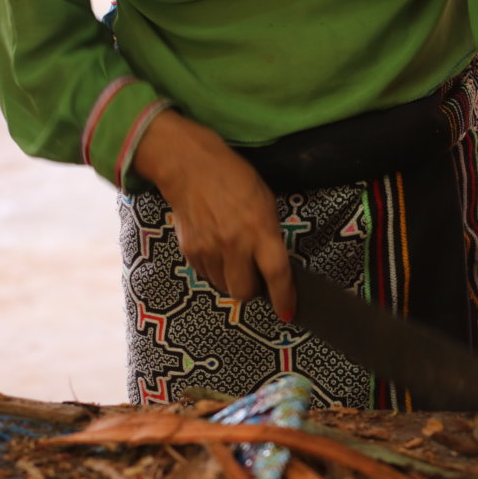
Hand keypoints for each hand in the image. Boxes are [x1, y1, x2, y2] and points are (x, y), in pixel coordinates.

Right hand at [133, 110, 295, 320]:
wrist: (189, 166)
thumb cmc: (233, 179)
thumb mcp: (265, 202)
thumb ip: (269, 235)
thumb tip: (272, 266)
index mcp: (259, 229)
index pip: (276, 274)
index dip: (284, 298)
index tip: (287, 312)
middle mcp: (234, 243)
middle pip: (245, 292)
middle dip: (253, 291)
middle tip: (255, 277)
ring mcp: (210, 249)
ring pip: (224, 287)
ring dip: (232, 280)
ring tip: (233, 256)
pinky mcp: (190, 251)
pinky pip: (207, 275)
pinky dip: (215, 270)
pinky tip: (217, 249)